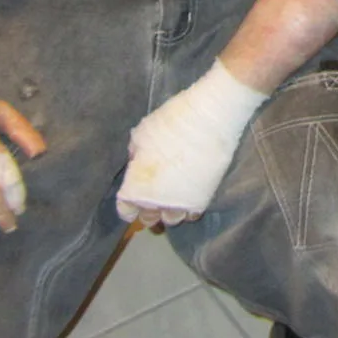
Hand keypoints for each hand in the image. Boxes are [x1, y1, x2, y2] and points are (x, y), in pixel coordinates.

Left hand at [116, 61, 265, 227]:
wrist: (211, 118)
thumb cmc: (172, 121)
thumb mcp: (143, 132)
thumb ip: (136, 153)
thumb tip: (137, 161)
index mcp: (137, 185)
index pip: (125, 209)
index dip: (127, 206)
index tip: (131, 200)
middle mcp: (157, 200)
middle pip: (148, 219)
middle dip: (147, 210)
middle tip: (151, 197)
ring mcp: (181, 202)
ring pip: (171, 220)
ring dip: (168, 211)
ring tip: (171, 198)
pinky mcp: (203, 199)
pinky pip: (191, 215)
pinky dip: (188, 208)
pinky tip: (188, 194)